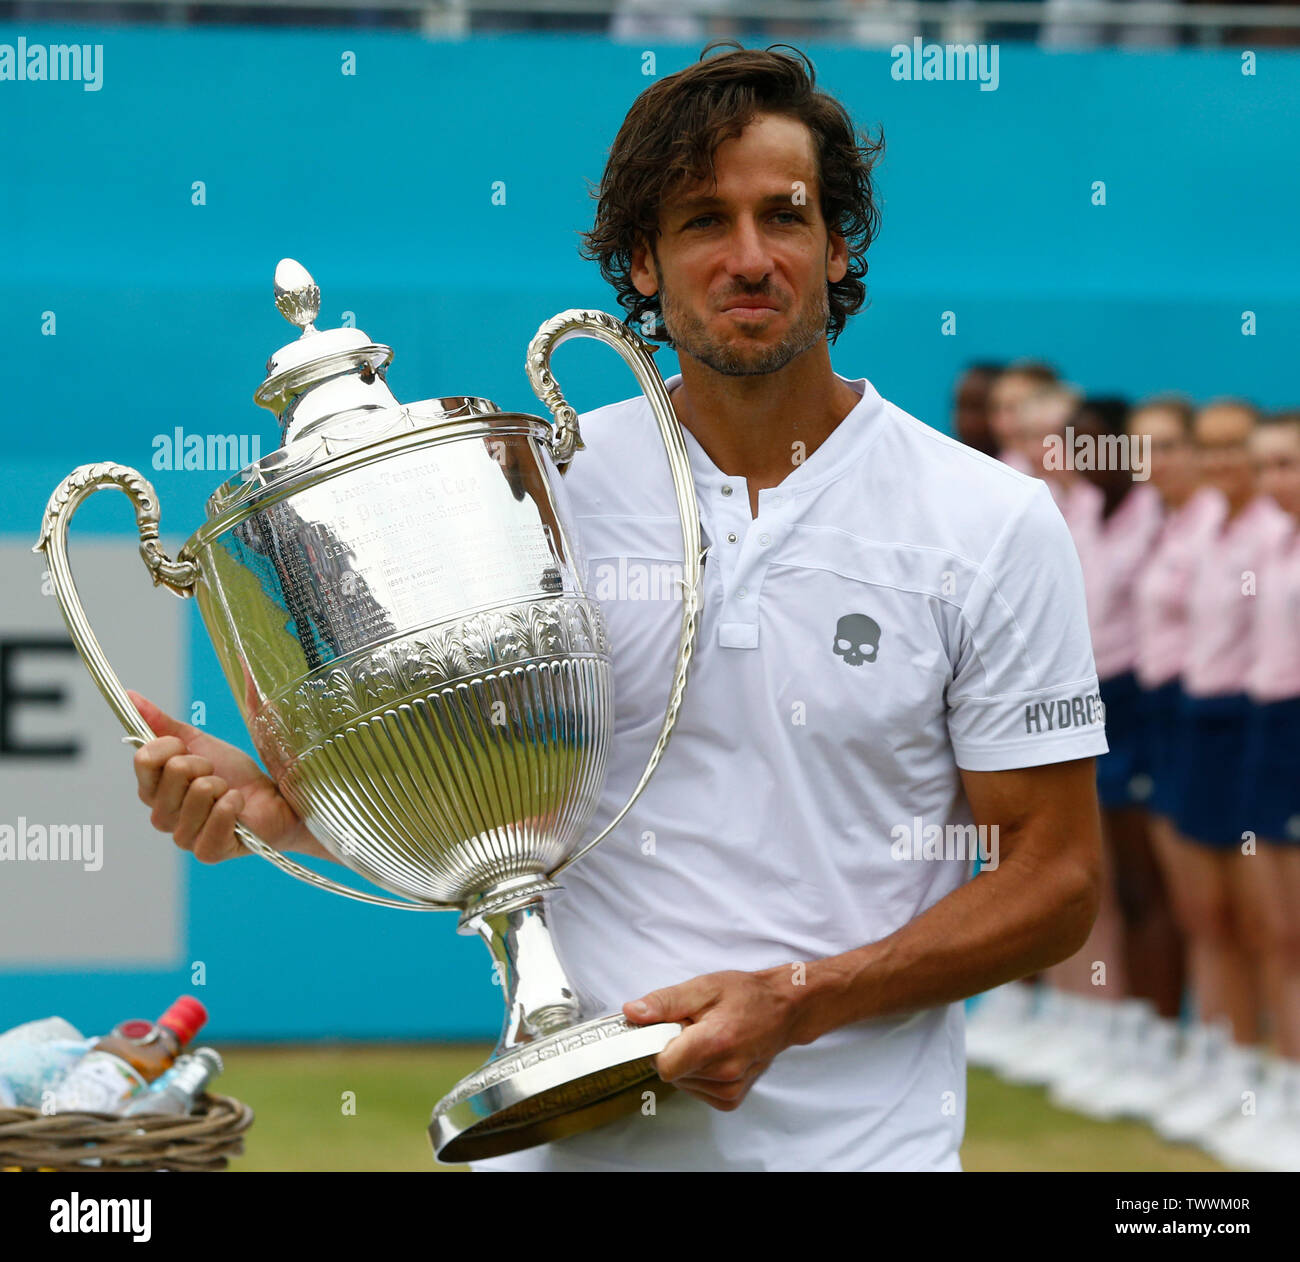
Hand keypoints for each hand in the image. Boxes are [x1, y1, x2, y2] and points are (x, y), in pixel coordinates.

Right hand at [127, 689, 314, 863]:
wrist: (272, 798)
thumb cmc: (233, 773)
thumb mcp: (197, 742)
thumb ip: (161, 723)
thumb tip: (129, 695)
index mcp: (152, 790)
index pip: (144, 758)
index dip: (172, 746)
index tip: (190, 750)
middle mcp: (161, 816)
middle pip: (174, 771)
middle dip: (204, 764)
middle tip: (216, 775)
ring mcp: (183, 837)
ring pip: (199, 791)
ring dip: (222, 785)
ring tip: (227, 793)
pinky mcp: (208, 852)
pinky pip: (218, 817)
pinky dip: (234, 805)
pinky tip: (238, 807)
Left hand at [623, 968, 802, 1111]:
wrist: (783, 1010)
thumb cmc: (747, 996)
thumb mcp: (703, 987)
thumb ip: (665, 1002)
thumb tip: (632, 1013)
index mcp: (715, 1042)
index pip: (663, 1064)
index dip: (658, 1045)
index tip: (666, 1028)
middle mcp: (725, 1072)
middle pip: (671, 1072)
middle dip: (675, 1049)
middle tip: (694, 1026)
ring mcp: (730, 1089)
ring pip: (682, 1082)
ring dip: (687, 1061)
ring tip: (709, 1038)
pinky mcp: (732, 1099)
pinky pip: (697, 1091)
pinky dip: (698, 1073)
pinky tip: (714, 1054)